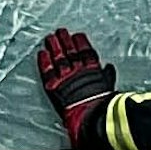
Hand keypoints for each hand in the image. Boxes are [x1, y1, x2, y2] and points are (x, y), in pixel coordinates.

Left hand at [38, 29, 115, 146]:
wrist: (92, 117)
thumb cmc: (103, 107)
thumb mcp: (109, 88)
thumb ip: (107, 76)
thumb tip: (108, 68)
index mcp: (92, 71)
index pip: (86, 52)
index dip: (81, 43)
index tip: (78, 36)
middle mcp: (78, 72)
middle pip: (70, 52)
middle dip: (65, 41)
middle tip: (60, 32)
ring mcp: (65, 78)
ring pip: (58, 58)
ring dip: (54, 46)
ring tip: (50, 38)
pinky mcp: (54, 86)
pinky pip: (47, 71)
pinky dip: (44, 61)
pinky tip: (41, 53)